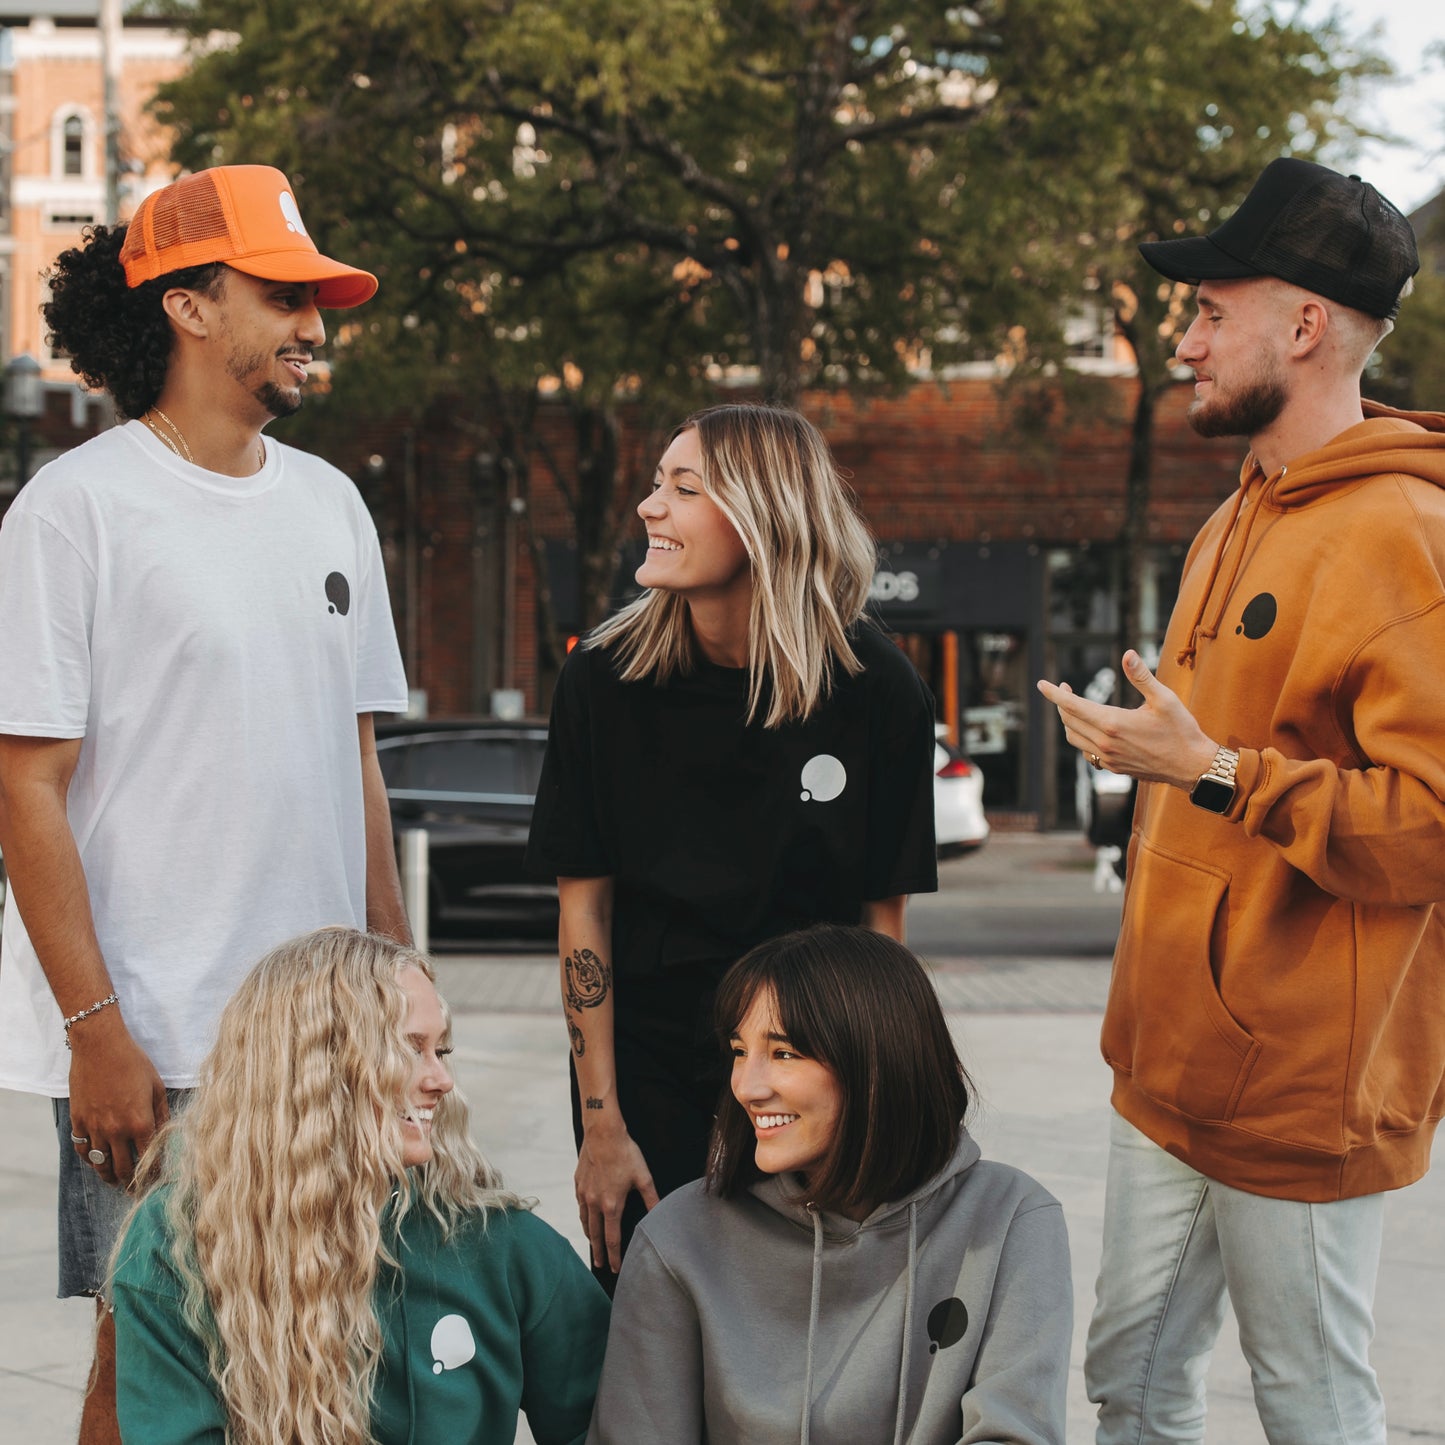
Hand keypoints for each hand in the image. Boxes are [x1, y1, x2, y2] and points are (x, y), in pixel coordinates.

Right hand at [67, 1011, 167, 1187]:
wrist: (99, 1046)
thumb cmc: (134, 1062)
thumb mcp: (157, 1087)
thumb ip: (161, 1115)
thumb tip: (167, 1137)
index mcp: (140, 1122)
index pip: (149, 1158)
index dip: (154, 1174)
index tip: (157, 1183)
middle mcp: (116, 1130)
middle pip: (123, 1168)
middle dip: (131, 1183)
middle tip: (136, 1191)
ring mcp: (94, 1127)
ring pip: (100, 1164)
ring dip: (109, 1177)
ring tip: (116, 1183)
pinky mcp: (78, 1121)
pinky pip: (82, 1149)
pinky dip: (90, 1160)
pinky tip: (97, 1162)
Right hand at [574, 1121, 658, 1273]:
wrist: (602, 1133)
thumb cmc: (625, 1153)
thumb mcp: (643, 1176)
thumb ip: (652, 1199)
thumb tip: (661, 1215)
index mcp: (612, 1205)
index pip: (612, 1238)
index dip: (613, 1256)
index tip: (614, 1269)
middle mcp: (594, 1203)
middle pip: (596, 1235)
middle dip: (598, 1252)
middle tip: (599, 1265)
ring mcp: (584, 1194)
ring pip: (585, 1221)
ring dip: (589, 1236)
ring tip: (593, 1245)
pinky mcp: (578, 1183)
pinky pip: (579, 1206)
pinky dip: (583, 1217)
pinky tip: (585, 1218)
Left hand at [1036, 650, 1218, 789]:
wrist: (1192, 766)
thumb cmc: (1181, 730)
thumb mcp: (1165, 699)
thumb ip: (1141, 677)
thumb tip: (1128, 654)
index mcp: (1114, 723)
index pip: (1072, 706)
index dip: (1054, 694)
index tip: (1041, 684)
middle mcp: (1106, 743)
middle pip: (1069, 721)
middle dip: (1061, 703)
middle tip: (1065, 688)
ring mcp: (1108, 758)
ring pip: (1074, 738)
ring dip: (1069, 721)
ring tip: (1075, 706)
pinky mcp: (1113, 768)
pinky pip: (1086, 752)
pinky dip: (1081, 737)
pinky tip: (1091, 728)